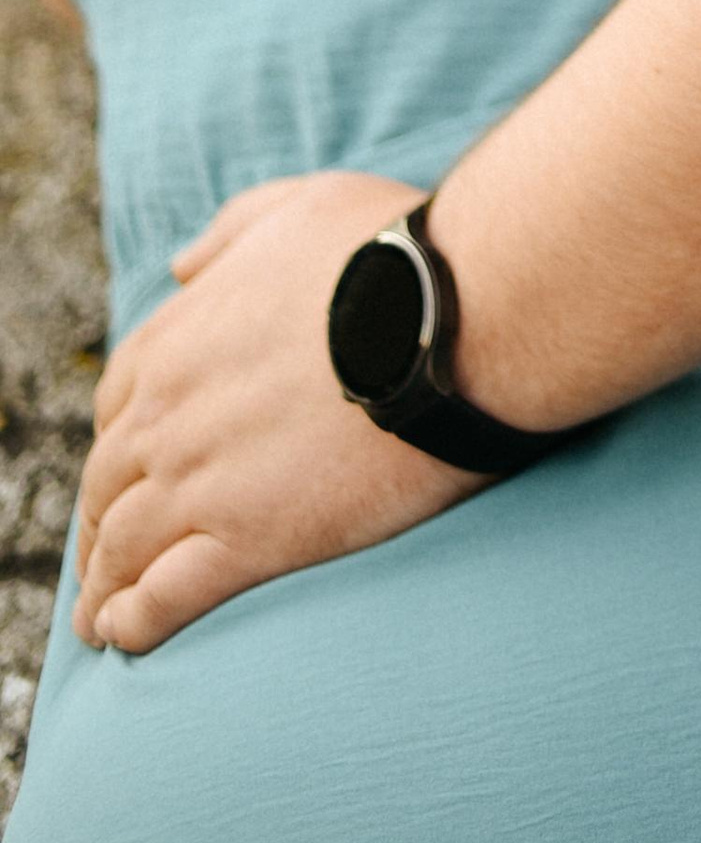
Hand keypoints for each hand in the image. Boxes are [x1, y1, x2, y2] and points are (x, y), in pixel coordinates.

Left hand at [74, 172, 482, 654]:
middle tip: (107, 552)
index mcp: (179, 338)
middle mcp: (170, 414)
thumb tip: (179, 267)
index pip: (116, 404)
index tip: (129, 465)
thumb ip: (232, 232)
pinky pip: (163, 597)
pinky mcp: (248, 541)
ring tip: (101, 615)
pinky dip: (131, 622)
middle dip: (101, 519)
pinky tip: (123, 637)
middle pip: (106, 482)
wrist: (459, 312)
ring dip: (103, 584)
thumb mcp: (302, 205)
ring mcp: (201, 481)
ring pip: (122, 548)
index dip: (118, 440)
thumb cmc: (395, 252)